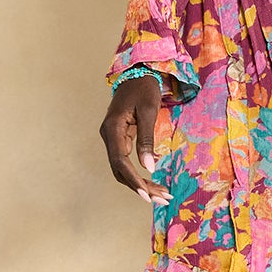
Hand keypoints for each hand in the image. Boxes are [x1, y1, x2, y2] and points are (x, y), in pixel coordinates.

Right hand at [100, 75, 169, 206]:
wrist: (137, 72)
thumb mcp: (148, 112)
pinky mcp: (119, 139)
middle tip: (162, 198)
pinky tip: (155, 181)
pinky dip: (139, 173)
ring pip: (123, 168)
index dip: (133, 180)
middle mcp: (108, 135)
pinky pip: (126, 161)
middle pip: (120, 169)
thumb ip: (147, 140)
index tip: (146, 195)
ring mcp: (112, 138)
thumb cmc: (144, 88)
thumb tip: (150, 167)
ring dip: (140, 182)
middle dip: (140, 186)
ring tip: (161, 194)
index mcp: (112, 128)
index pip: (120, 162)